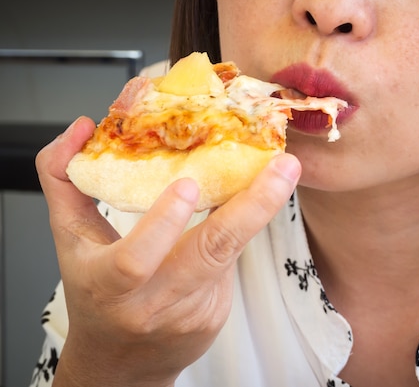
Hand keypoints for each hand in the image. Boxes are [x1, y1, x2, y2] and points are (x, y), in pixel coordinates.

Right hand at [36, 117, 300, 386]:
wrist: (119, 364)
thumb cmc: (93, 292)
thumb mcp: (70, 238)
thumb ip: (63, 180)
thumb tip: (83, 127)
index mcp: (108, 286)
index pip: (134, 261)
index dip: (163, 223)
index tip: (188, 184)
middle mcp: (154, 304)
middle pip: (209, 254)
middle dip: (253, 207)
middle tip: (283, 167)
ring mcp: (191, 313)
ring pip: (231, 254)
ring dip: (259, 210)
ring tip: (283, 172)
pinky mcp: (215, 315)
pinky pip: (231, 263)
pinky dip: (238, 230)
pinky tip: (244, 209)